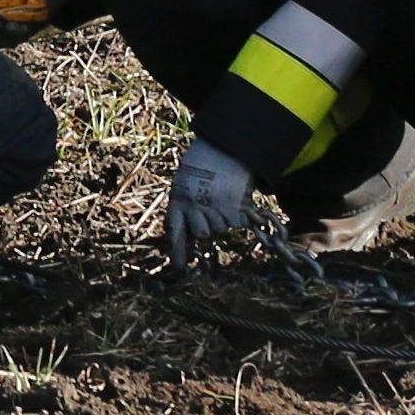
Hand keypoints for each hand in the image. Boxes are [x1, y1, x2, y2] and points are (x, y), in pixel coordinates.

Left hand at [163, 137, 257, 256]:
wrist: (225, 146)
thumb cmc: (203, 162)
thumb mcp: (185, 181)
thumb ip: (185, 203)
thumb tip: (188, 231)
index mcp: (178, 199)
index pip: (175, 231)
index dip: (177, 251)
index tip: (179, 269)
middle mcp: (194, 207)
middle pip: (203, 233)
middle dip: (208, 225)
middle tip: (211, 205)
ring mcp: (214, 209)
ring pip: (221, 228)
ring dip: (224, 217)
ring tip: (223, 193)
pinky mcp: (234, 208)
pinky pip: (237, 222)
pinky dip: (239, 212)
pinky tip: (235, 195)